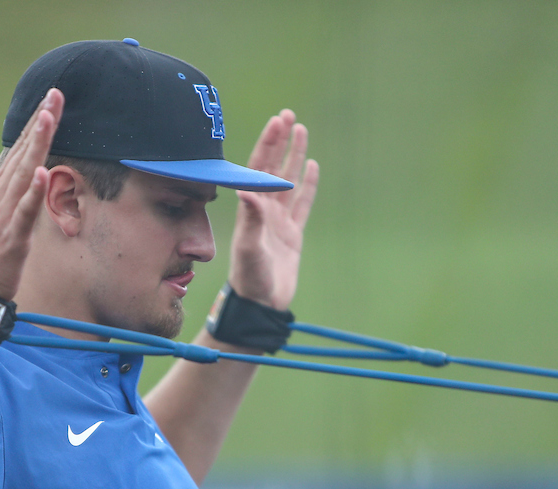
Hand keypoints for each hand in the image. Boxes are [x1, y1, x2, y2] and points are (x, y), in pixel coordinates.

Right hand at [0, 88, 63, 300]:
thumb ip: (11, 193)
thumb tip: (24, 170)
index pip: (19, 149)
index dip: (35, 124)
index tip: (50, 99)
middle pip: (23, 152)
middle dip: (40, 123)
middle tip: (55, 94)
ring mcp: (4, 214)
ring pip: (24, 174)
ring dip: (36, 145)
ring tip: (48, 118)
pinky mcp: (11, 236)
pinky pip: (24, 211)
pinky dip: (32, 191)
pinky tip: (41, 172)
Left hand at [228, 109, 319, 309]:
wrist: (261, 303)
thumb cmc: (250, 278)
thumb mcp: (249, 248)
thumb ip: (251, 220)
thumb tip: (248, 191)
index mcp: (251, 210)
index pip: (258, 168)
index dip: (267, 144)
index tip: (276, 122)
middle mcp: (263, 211)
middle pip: (272, 168)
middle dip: (279, 141)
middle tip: (287, 115)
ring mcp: (278, 221)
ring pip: (288, 181)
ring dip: (293, 156)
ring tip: (300, 130)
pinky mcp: (292, 234)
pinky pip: (301, 203)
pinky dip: (306, 184)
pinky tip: (310, 166)